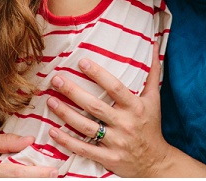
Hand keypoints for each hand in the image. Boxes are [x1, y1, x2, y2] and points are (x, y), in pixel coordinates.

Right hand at [0, 131, 55, 177]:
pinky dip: (26, 180)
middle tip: (56, 174)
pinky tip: (36, 176)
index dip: (36, 173)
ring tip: (48, 175)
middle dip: (39, 180)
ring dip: (34, 180)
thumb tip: (30, 140)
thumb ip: (6, 142)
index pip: (16, 173)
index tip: (53, 171)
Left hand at [46, 43, 167, 175]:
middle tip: (56, 79)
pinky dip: (67, 141)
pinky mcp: (108, 159)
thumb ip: (153, 72)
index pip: (115, 88)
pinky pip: (84, 149)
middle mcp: (124, 124)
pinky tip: (54, 131)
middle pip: (95, 106)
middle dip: (73, 92)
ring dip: (66, 114)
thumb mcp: (154, 99)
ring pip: (86, 127)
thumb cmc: (151, 126)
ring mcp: (116, 142)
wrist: (155, 162)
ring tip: (50, 101)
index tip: (82, 62)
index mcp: (135, 107)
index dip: (98, 75)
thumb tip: (156, 44)